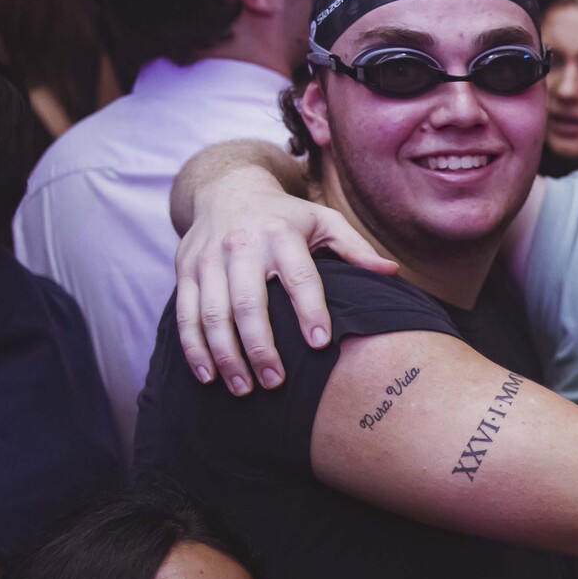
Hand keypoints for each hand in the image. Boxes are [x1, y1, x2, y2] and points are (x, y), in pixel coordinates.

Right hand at [175, 177, 393, 393]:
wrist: (226, 189)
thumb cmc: (284, 216)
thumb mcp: (323, 221)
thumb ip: (355, 248)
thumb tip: (392, 272)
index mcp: (280, 235)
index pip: (298, 276)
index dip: (309, 309)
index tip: (320, 343)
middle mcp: (240, 246)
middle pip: (248, 304)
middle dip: (260, 347)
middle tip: (276, 382)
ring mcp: (208, 260)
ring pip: (212, 315)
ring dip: (226, 356)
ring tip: (245, 389)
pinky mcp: (185, 271)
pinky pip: (185, 315)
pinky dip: (195, 349)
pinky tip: (209, 377)